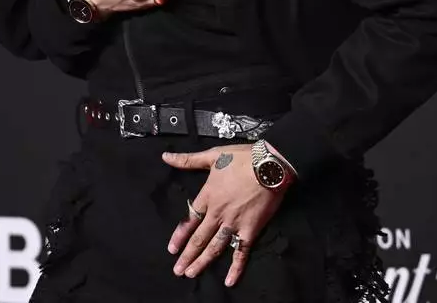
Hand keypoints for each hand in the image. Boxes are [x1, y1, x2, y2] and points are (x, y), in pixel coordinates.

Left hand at [161, 144, 291, 286]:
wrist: (270, 165)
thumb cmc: (242, 158)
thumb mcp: (212, 155)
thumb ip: (188, 160)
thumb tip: (166, 157)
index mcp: (208, 196)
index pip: (190, 219)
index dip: (180, 235)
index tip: (172, 249)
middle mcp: (218, 213)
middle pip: (199, 238)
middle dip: (187, 255)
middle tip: (178, 270)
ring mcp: (234, 223)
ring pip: (215, 247)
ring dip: (202, 262)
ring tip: (191, 273)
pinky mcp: (251, 229)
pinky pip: (242, 251)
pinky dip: (236, 267)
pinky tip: (230, 280)